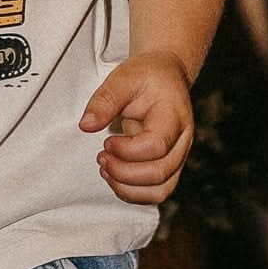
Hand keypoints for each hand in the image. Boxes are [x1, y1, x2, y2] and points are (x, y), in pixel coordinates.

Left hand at [79, 51, 193, 206]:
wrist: (165, 76)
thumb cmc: (148, 76)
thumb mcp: (123, 78)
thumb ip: (104, 101)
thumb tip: (86, 125)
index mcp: (173, 116)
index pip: (156, 145)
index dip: (127, 150)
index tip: (106, 141)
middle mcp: (182, 141)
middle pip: (159, 173)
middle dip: (123, 172)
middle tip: (101, 157)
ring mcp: (178, 156)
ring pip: (160, 190)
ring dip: (128, 188)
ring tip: (106, 170)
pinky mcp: (169, 166)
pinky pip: (156, 191)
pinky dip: (133, 192)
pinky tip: (115, 176)